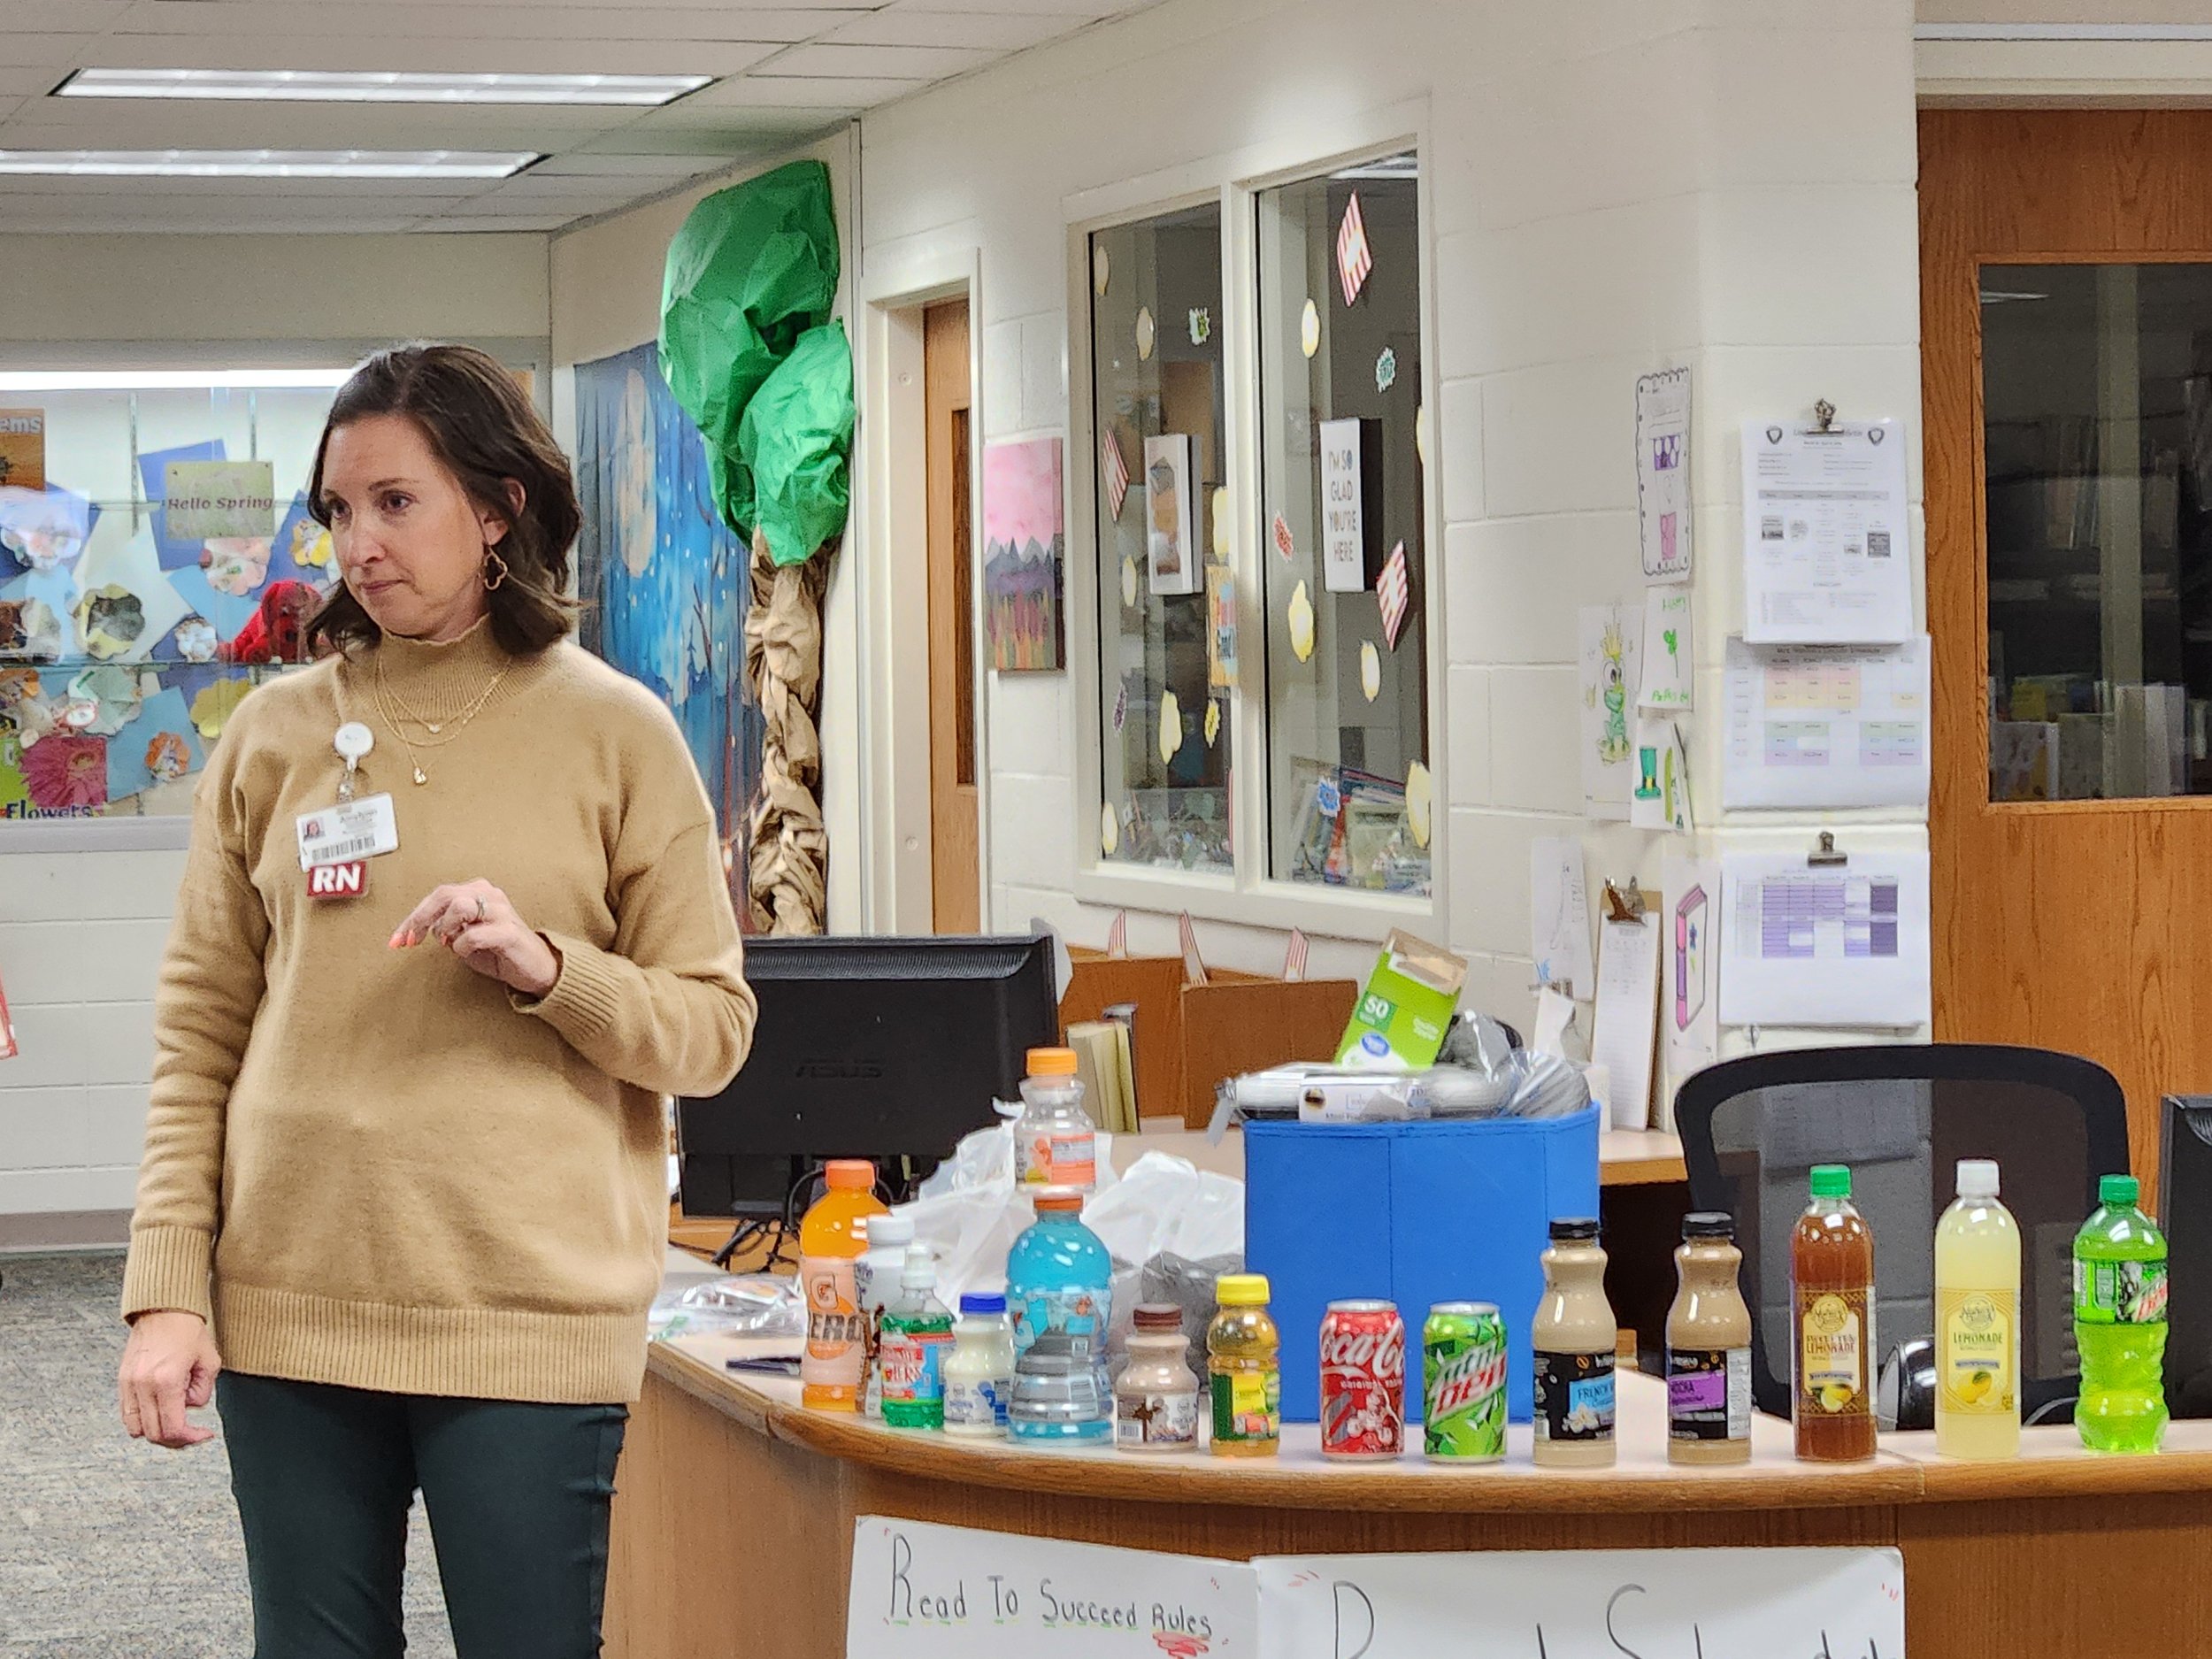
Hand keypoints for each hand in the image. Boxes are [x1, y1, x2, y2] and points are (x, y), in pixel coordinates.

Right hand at [119, 1310, 220, 1448]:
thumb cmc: (187, 1330)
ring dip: (157, 1432)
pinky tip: (161, 1410)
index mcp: (166, 1381)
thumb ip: (203, 1391)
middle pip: (153, 1434)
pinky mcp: (122, 1381)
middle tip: (192, 1434)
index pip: (173, 1429)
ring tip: (176, 1421)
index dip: (190, 1439)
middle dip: (176, 1440)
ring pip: (136, 1429)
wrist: (162, 1309)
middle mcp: (143, 1386)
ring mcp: (128, 1385)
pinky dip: (143, 1420)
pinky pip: (127, 1414)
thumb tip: (191, 1407)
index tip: (204, 1435)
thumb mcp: (210, 1360)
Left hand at [390, 878, 560, 998]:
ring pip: (459, 906)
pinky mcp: (509, 932)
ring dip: (446, 928)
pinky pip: (474, 935)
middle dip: (419, 919)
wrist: (537, 968)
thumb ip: (446, 927)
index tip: (398, 939)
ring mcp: (501, 912)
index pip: (438, 895)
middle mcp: (490, 896)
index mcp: (479, 892)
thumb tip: (424, 928)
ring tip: (449, 943)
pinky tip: (465, 952)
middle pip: (444, 895)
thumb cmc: (500, 951)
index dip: (414, 917)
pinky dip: (462, 946)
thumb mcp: (466, 937)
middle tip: (409, 941)